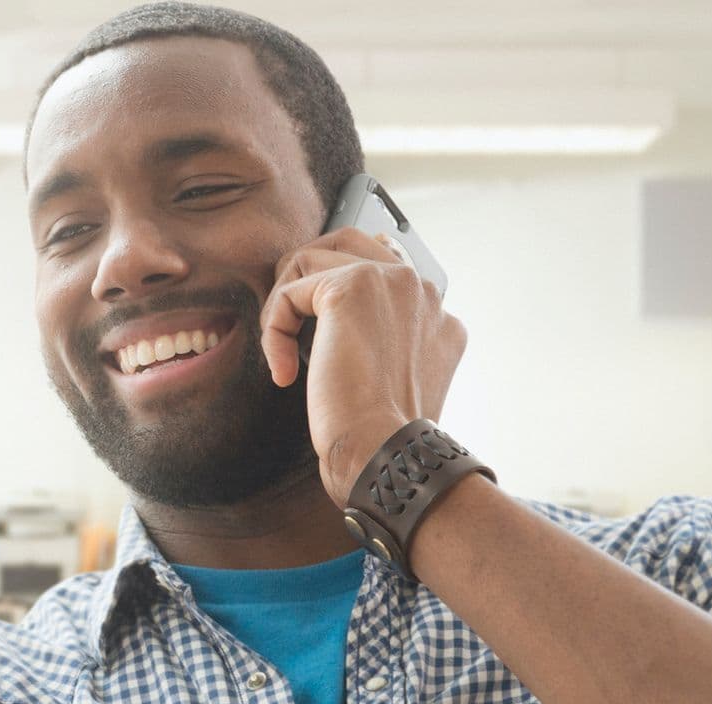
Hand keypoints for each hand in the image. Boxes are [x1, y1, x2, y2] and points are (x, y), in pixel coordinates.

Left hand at [257, 228, 466, 507]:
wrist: (385, 452)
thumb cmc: (380, 434)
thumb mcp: (388, 382)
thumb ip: (378, 342)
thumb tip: (333, 322)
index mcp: (437, 314)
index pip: (380, 268)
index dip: (336, 292)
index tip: (320, 333)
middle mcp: (422, 289)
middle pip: (347, 243)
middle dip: (306, 277)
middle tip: (287, 324)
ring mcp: (391, 282)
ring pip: (312, 258)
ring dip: (284, 305)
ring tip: (282, 351)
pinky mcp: (351, 288)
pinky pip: (289, 291)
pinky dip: (274, 331)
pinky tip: (282, 372)